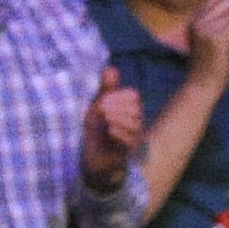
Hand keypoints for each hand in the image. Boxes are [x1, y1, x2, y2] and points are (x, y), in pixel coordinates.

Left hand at [82, 67, 141, 187]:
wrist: (93, 160)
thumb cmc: (97, 132)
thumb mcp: (97, 107)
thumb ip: (106, 89)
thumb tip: (111, 68)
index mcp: (129, 111)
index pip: (133, 96)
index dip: (120, 95)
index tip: (103, 98)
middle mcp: (135, 124)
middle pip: (135, 109)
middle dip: (118, 105)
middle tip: (101, 107)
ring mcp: (132, 139)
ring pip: (135, 124)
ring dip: (119, 117)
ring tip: (104, 116)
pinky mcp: (126, 153)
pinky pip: (129, 141)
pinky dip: (120, 133)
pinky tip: (109, 129)